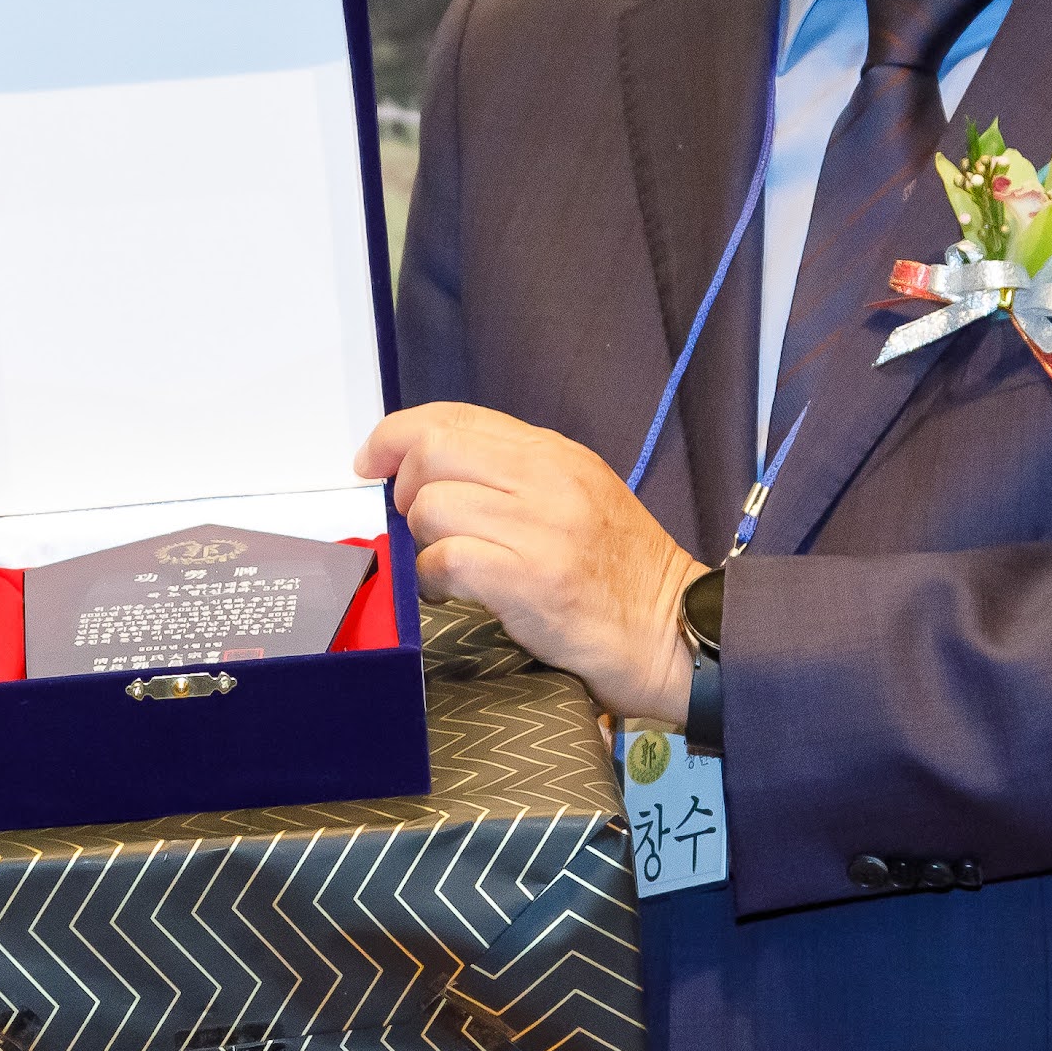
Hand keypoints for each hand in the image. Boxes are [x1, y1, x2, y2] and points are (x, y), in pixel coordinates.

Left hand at [356, 403, 697, 720]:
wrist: (678, 633)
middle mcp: (548, 478)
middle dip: (403, 488)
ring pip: (432, 507)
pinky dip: (433, 580)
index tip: (372, 461)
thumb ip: (514, 474)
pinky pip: (446, 561)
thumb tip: (430, 471)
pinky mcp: (533, 580)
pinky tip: (454, 595)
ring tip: (448, 567)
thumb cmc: (623, 575)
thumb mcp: (579, 496)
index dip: (397, 433)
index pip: (455, 417)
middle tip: (417, 526)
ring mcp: (542, 528)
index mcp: (555, 453)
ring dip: (422, 542)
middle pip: (432, 451)